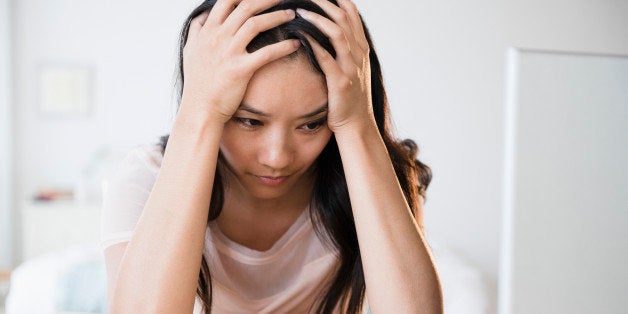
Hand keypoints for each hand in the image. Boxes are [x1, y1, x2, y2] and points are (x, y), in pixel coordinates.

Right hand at [180, 0, 299, 123]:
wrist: (199, 110)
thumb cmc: (197, 83)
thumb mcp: (190, 51)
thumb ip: (196, 31)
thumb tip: (202, 15)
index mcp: (208, 31)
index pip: (227, 0)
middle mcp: (218, 37)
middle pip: (245, 6)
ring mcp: (228, 52)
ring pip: (256, 24)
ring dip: (277, 16)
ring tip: (292, 14)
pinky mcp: (240, 69)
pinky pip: (266, 53)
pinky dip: (284, 47)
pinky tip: (295, 44)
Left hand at [296, 0, 374, 132]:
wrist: (356, 124)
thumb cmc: (348, 97)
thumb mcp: (352, 68)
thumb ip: (345, 49)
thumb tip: (327, 31)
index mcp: (361, 48)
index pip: (351, 13)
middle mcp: (359, 54)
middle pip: (343, 17)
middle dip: (324, 2)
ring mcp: (352, 67)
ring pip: (337, 33)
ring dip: (317, 18)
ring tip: (299, 9)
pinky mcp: (341, 82)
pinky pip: (327, 58)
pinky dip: (313, 44)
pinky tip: (299, 36)